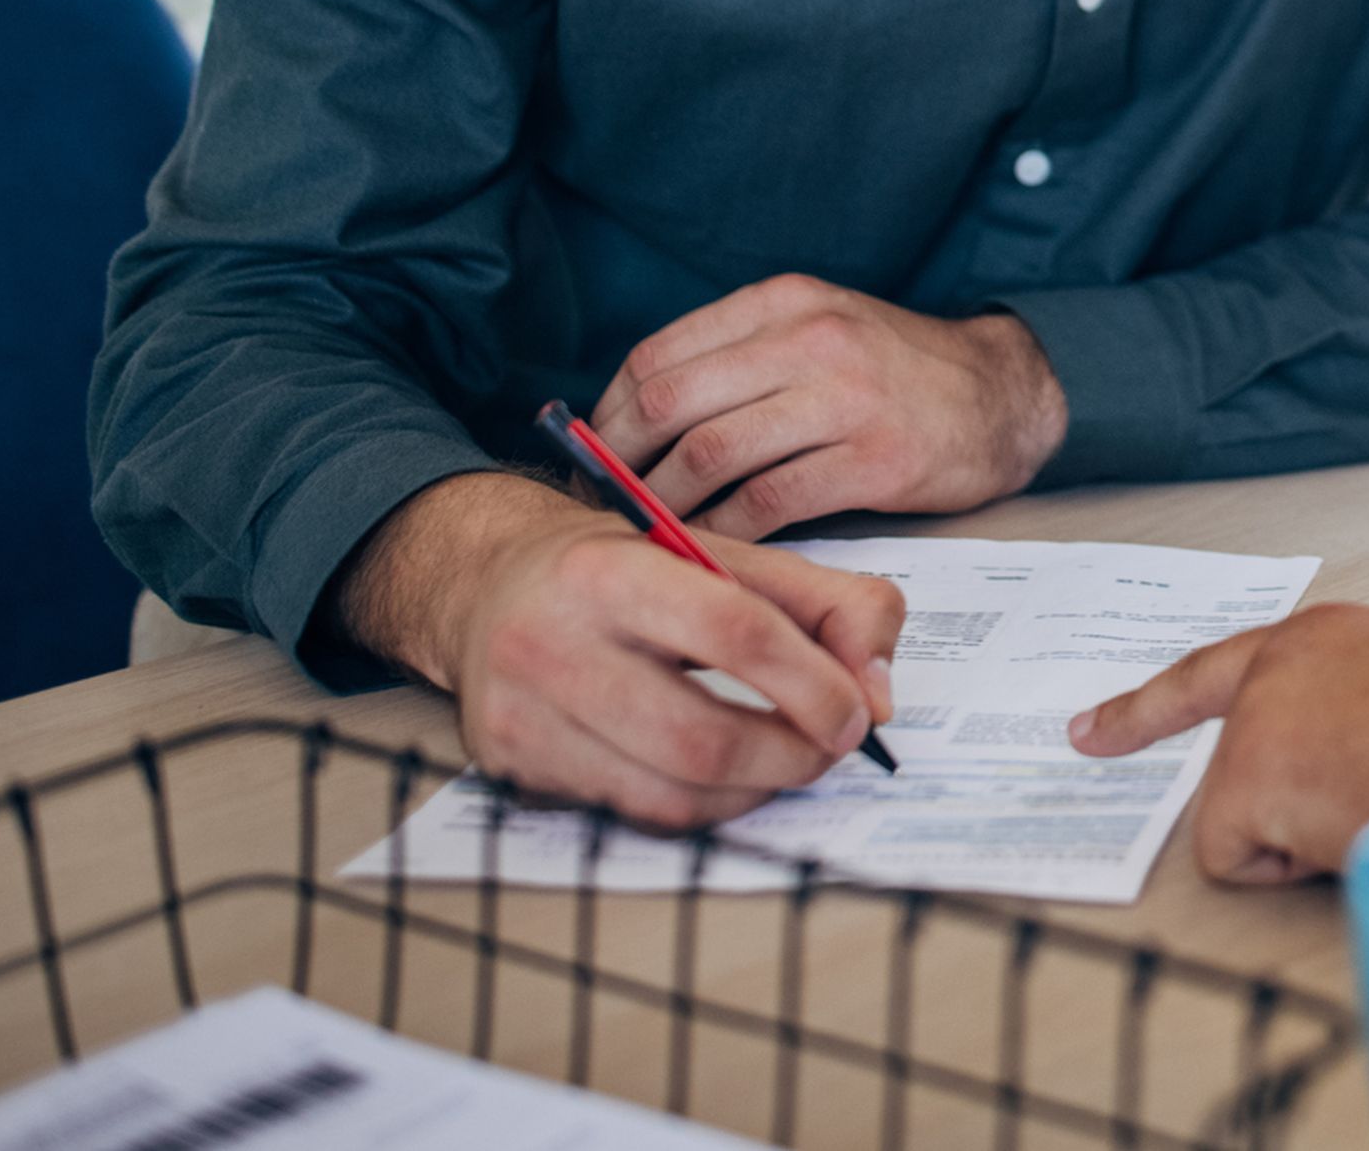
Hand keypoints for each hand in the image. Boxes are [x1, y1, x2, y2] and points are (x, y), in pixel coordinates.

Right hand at [338, 471, 906, 830]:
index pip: (735, 632)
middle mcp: (549, 645)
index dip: (814, 683)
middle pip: (700, 738)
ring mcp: (521, 717)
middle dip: (790, 756)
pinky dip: (702, 807)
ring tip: (787, 760)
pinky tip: (725, 776)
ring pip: (669, 795)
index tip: (858, 713)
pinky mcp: (513, 770)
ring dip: (754, 792)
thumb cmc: (625, 567)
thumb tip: (878, 695)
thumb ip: (829, 605)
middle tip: (832, 747)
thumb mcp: (728, 554)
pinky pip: (634, 814)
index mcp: (610, 570)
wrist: (490, 585)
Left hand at [590, 274, 1067, 538]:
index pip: (660, 354)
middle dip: (619, 462)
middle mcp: (812, 340)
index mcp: (785, 302)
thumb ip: (739, 356)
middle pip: (674, 404)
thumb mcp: (818, 328)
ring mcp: (846, 400)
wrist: (1003, 395)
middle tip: (603, 500)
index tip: (593, 453)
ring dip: (662, 503)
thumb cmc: (894, 372)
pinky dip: (726, 530)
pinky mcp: (874, 461)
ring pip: (713, 455)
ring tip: (647, 529)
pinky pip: (770, 503)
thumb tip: (632, 415)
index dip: (609, 413)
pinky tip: (711, 543)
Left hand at [1068, 603, 1368, 881]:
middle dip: (1269, 809)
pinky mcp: (1248, 774)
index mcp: (1328, 636)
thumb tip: (1337, 774)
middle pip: (1233, 768)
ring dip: (1307, 838)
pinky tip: (1357, 829)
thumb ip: (1354, 715)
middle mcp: (1281, 661)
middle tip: (1322, 800)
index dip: (1146, 709)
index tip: (1086, 732)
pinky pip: (1243, 861)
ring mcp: (1258, 715)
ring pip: (1243, 822)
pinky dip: (1294, 868)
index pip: (1218, 671)